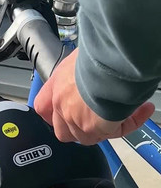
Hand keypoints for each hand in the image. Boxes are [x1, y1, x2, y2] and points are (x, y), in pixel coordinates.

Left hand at [34, 49, 154, 144]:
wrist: (110, 59)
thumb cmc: (99, 51)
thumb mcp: (84, 54)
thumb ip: (84, 66)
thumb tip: (95, 63)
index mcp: (57, 84)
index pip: (43, 106)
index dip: (54, 113)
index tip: (65, 112)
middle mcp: (62, 103)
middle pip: (63, 130)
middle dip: (79, 129)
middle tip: (97, 119)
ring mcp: (75, 119)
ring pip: (88, 136)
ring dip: (105, 128)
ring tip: (124, 111)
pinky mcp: (94, 128)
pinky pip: (115, 132)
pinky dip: (130, 123)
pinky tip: (143, 110)